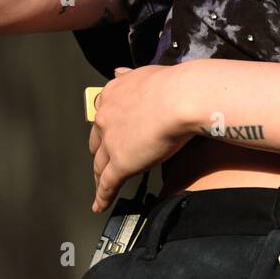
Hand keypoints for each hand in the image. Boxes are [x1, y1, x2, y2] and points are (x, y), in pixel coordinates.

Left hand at [88, 63, 196, 212]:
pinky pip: (108, 184)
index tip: (108, 133)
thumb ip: (129, 77)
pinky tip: (100, 205)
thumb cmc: (173, 84)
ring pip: (100, 165)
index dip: (105, 128)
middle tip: (104, 161)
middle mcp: (106, 117)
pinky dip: (102, 196)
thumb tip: (119, 72)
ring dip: (99, 176)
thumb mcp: (146, 73)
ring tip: (101, 187)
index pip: (103, 115)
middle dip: (100, 152)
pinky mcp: (121, 163)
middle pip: (97, 141)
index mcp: (113, 94)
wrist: (181, 98)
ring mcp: (111, 142)